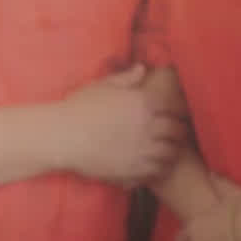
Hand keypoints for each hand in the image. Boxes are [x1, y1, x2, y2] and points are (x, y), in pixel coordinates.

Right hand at [57, 64, 188, 187]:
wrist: (61, 136)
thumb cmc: (78, 108)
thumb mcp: (101, 86)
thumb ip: (126, 78)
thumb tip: (143, 69)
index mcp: (145, 103)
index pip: (177, 108)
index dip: (178, 112)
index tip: (174, 115)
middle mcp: (150, 126)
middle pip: (178, 132)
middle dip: (177, 133)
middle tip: (173, 135)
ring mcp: (143, 150)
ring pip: (171, 153)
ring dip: (170, 152)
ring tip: (164, 152)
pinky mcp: (133, 170)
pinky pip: (156, 172)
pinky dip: (158, 169)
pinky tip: (151, 166)